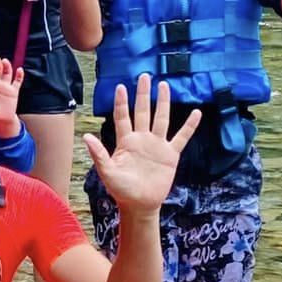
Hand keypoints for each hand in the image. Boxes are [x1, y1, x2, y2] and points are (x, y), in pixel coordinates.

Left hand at [83, 77, 200, 215]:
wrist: (140, 205)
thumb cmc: (121, 190)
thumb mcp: (107, 172)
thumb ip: (99, 154)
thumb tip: (85, 136)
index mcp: (125, 142)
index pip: (123, 117)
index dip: (122, 103)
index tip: (121, 87)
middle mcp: (141, 139)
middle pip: (143, 112)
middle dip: (143, 94)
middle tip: (144, 76)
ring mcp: (157, 145)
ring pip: (161, 119)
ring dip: (163, 103)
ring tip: (164, 85)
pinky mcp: (170, 155)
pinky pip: (181, 137)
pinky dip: (189, 126)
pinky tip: (196, 113)